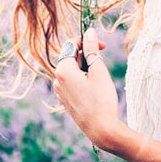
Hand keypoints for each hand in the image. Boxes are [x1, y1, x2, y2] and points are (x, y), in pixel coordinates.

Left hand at [53, 28, 119, 148]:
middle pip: (72, 57)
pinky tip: (95, 89)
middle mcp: (57, 80)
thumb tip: (89, 32)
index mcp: (62, 70)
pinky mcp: (66, 100)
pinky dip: (83, 79)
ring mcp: (60, 91)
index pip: (72, 45)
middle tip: (103, 64)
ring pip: (73, 70)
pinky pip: (73, 82)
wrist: (101, 129)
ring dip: (86, 68)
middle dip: (87, 56)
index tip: (103, 46)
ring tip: (100, 79)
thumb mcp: (98, 70)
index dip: (87, 41)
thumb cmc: (101, 99)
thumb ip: (92, 49)